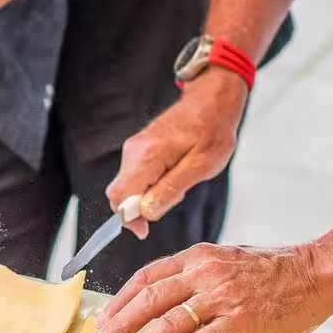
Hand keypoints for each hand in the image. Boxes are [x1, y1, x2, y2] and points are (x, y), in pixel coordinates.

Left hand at [91, 242, 332, 332]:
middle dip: (119, 325)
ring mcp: (222, 296)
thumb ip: (201, 271)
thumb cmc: (277, 268)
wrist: (317, 272)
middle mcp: (204, 272)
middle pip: (149, 300)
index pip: (148, 276)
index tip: (107, 318)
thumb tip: (173, 291)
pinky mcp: (240, 321)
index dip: (122, 299)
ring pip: (168, 324)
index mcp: (199, 256)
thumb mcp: (230, 258)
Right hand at [106, 68, 247, 239]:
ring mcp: (135, 148)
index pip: (121, 198)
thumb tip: (146, 212)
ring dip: (147, 196)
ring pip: (128, 186)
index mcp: (147, 156)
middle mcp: (134, 151)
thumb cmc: (212, 131)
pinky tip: (174, 176)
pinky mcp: (140, 148)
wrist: (213, 101)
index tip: (145, 231)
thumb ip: (171, 190)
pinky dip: (150, 186)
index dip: (130, 220)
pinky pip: (136, 176)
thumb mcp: (201, 167)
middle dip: (138, 210)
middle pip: (119, 194)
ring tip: (179, 184)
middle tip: (171, 201)